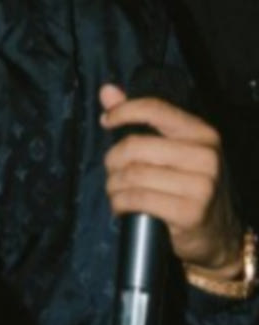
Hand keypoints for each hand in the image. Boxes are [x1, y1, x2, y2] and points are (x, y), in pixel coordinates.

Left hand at [100, 84, 243, 276]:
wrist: (218, 234)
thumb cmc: (186, 185)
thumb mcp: (171, 148)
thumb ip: (140, 118)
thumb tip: (107, 90)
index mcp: (202, 134)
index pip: (155, 109)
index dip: (123, 112)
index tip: (107, 121)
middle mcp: (206, 156)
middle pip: (135, 146)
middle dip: (113, 160)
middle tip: (113, 171)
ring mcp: (201, 185)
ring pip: (132, 175)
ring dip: (114, 186)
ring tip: (117, 191)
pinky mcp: (189, 212)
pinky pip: (136, 199)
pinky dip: (119, 203)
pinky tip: (122, 206)